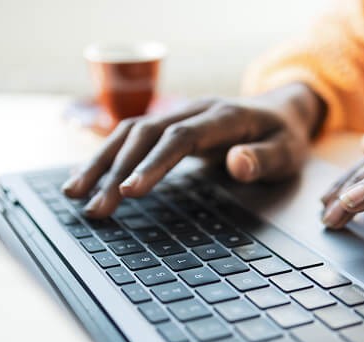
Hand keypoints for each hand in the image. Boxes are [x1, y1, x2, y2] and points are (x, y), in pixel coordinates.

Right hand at [62, 83, 324, 217]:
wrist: (279, 111)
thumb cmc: (283, 138)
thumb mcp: (288, 152)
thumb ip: (265, 160)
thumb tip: (237, 164)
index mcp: (224, 117)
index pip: (180, 137)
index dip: (153, 163)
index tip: (130, 191)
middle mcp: (193, 110)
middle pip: (144, 134)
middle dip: (115, 170)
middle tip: (94, 208)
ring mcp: (178, 115)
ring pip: (129, 132)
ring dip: (101, 162)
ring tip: (75, 194)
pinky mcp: (168, 126)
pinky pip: (130, 137)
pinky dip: (107, 157)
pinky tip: (86, 177)